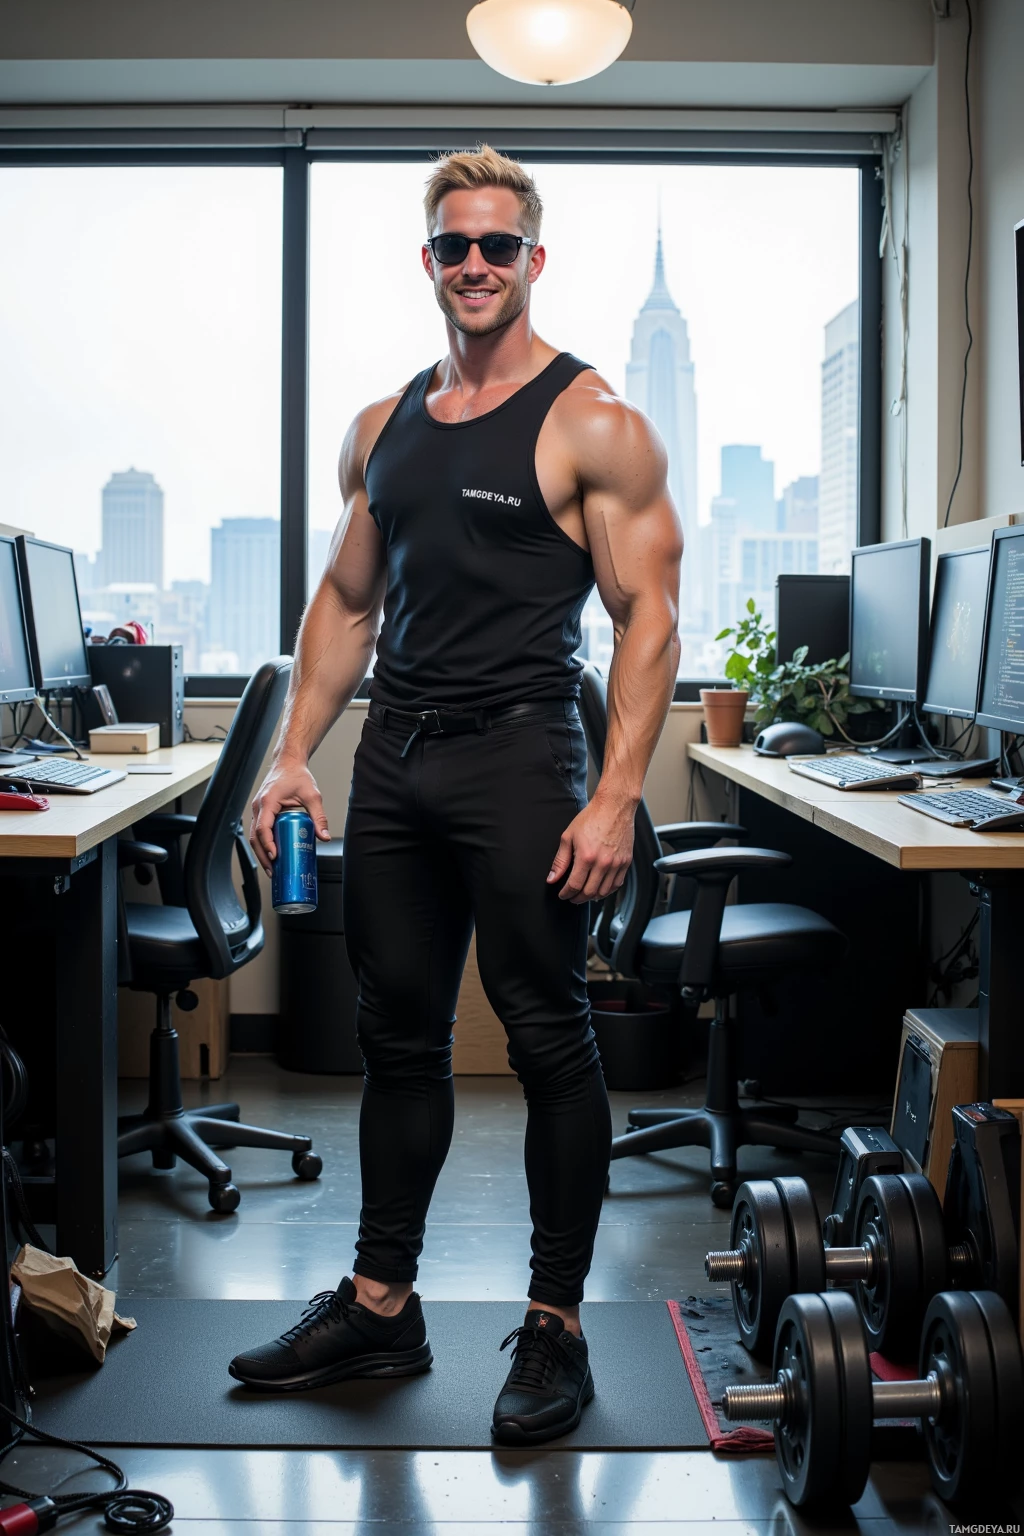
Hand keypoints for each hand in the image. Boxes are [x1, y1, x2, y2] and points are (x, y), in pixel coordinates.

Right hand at [250, 757, 330, 873]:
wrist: (288, 763)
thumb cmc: (296, 775)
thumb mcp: (312, 795)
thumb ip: (318, 816)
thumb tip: (323, 836)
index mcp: (268, 802)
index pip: (263, 828)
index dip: (268, 844)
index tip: (275, 856)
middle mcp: (259, 807)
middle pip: (255, 837)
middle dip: (263, 856)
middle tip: (273, 870)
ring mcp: (258, 809)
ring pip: (254, 836)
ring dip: (261, 853)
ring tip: (272, 867)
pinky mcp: (261, 812)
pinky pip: (258, 831)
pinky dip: (263, 844)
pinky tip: (272, 855)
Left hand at [546, 796, 634, 904]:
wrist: (614, 807)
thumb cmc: (591, 818)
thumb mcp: (569, 837)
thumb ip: (560, 860)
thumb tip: (552, 878)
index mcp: (586, 857)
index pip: (574, 885)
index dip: (566, 894)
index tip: (563, 895)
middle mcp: (603, 863)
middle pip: (589, 892)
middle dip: (577, 898)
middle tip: (571, 897)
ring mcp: (616, 864)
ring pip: (604, 891)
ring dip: (592, 897)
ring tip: (584, 894)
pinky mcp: (626, 862)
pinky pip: (617, 884)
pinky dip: (607, 891)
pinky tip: (600, 889)